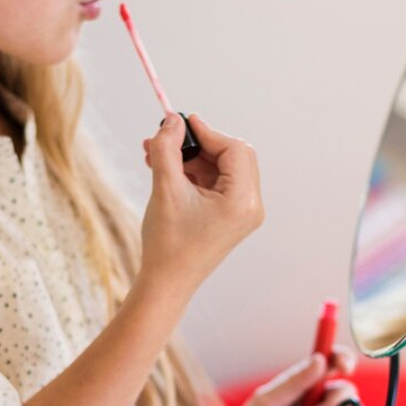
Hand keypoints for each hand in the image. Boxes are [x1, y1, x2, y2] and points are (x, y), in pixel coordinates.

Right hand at [138, 112, 262, 297]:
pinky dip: (194, 174)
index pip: (233, 149)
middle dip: (198, 145)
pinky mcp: (230, 217)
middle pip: (232, 155)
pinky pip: (217, 184)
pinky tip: (166, 171)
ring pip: (222, 168)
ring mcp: (242, 213)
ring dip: (191, 159)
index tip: (179, 123)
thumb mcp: (165, 189)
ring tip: (156, 155)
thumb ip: (168, 149)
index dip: (206, 132)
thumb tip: (172, 120)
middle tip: (166, 139)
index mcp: (243, 200)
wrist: (166, 284)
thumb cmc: (167, 244)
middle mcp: (250, 206)